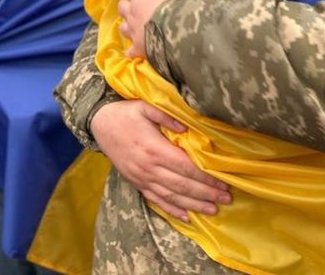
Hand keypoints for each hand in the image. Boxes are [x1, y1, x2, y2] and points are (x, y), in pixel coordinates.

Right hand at [90, 99, 230, 221]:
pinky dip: (171, 210)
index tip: (222, 182)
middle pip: (182, 185)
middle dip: (206, 193)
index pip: (185, 167)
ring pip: (171, 196)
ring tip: (212, 210)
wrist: (99, 124)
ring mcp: (141, 178)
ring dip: (193, 204)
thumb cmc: (125, 113)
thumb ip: (167, 117)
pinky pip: (155, 200)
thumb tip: (186, 128)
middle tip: (226, 198)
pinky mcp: (136, 183)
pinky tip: (186, 216)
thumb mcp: (145, 106)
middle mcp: (148, 168)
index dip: (205, 177)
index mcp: (154, 149)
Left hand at [118, 0, 183, 57]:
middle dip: (127, 4)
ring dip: (127, 25)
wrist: (175, 30)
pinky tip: (134, 50)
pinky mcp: (138, 48)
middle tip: (135, 4)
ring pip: (123, 27)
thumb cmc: (172, 2)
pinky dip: (132, 50)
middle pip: (122, 6)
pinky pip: (131, 50)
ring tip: (133, 25)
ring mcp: (133, 31)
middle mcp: (132, 12)